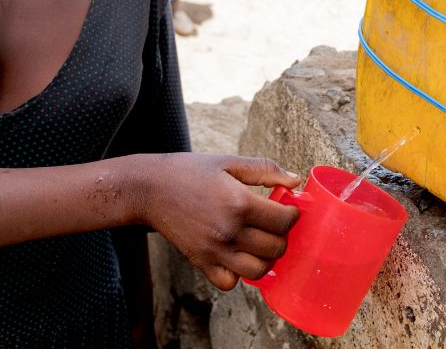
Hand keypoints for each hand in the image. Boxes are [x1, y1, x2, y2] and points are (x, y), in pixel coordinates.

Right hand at [140, 154, 300, 290]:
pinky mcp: (201, 262)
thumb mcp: (229, 162)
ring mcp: (215, 251)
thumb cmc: (189, 171)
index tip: (286, 207)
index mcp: (240, 203)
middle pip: (276, 247)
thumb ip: (265, 169)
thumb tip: (295, 180)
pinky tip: (238, 254)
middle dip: (282, 235)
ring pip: (258, 270)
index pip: (284, 221)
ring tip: (259, 241)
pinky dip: (239, 274)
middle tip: (273, 223)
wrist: (150, 189)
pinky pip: (230, 283)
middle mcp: (229, 231)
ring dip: (265, 257)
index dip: (292, 214)